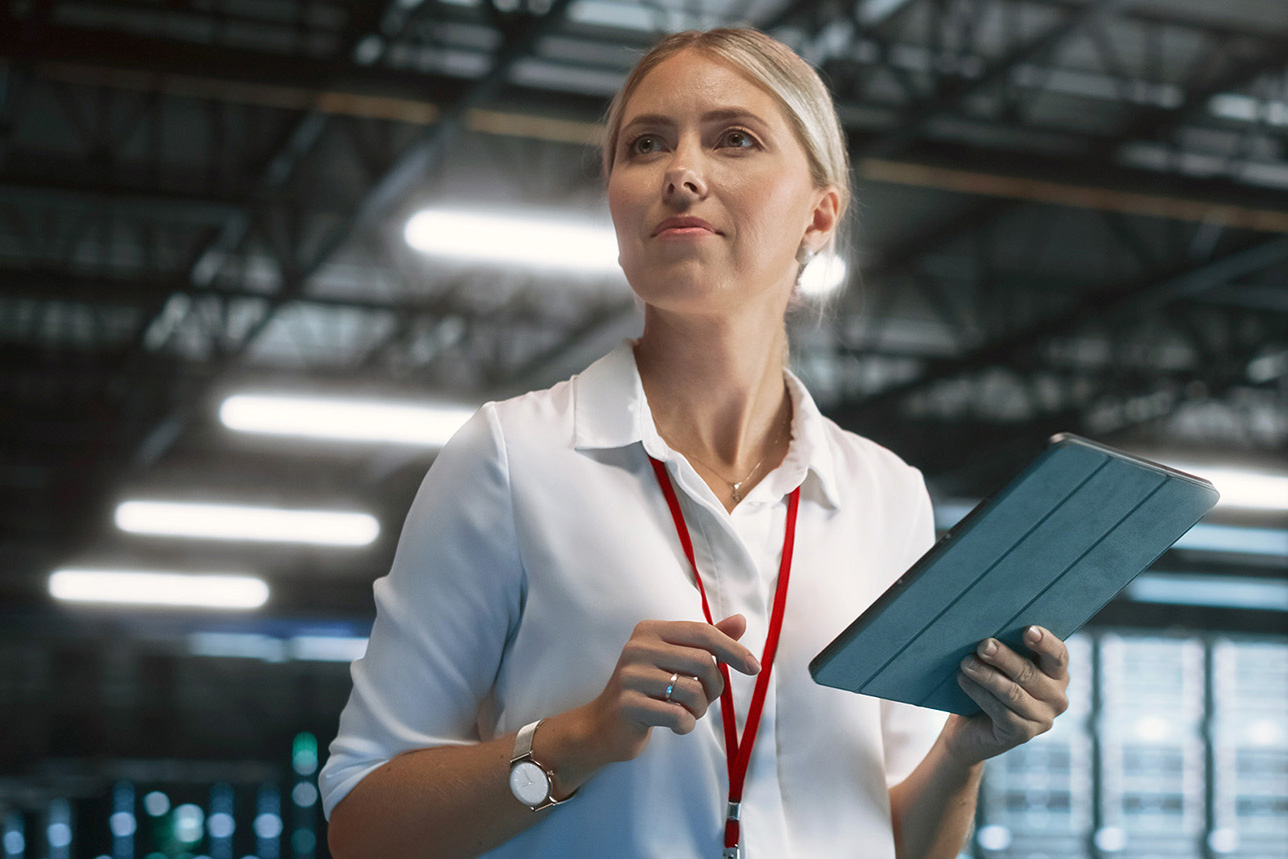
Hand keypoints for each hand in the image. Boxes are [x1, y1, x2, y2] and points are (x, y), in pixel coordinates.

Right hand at [582, 614, 759, 763]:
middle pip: (703, 661)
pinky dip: (686, 725)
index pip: (703, 632)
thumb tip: (741, 620)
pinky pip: (678, 716)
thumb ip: (707, 641)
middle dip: (715, 686)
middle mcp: (637, 647)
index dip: (733, 649)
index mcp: (650, 630)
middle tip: (706, 699)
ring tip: (688, 712)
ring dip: (700, 709)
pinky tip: (676, 724)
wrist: (605, 725)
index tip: (754, 668)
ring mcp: (630, 676)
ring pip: (693, 690)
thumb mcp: (676, 661)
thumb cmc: (649, 690)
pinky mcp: (628, 705)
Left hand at [941, 625, 1069, 765]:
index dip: (1045, 642)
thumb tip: (988, 631)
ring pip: (1013, 693)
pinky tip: (964, 680)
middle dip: (1005, 657)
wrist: (971, 727)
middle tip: (984, 645)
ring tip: (966, 663)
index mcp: (1057, 673)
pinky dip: (980, 693)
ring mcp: (1042, 719)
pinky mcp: (1023, 734)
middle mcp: (1056, 697)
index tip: (1028, 630)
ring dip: (987, 676)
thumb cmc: (989, 683)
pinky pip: (1001, 711)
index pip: (1058, 655)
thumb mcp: (1001, 663)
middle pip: (1030, 673)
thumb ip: (1004, 647)